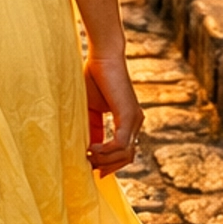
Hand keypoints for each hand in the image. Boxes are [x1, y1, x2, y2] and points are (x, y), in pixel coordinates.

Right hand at [84, 49, 142, 176]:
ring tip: (87, 155)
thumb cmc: (94, 76)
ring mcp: (135, 119)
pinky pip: (120, 144)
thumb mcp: (90, 108)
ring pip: (125, 154)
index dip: (108, 163)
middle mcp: (135, 121)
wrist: (102, 55)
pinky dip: (105, 150)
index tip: (92, 167)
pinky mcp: (129, 115)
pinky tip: (91, 148)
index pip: (124, 152)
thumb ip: (92, 128)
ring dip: (105, 160)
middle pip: (127, 157)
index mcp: (128, 120)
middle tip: (90, 167)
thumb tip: (87, 150)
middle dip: (107, 166)